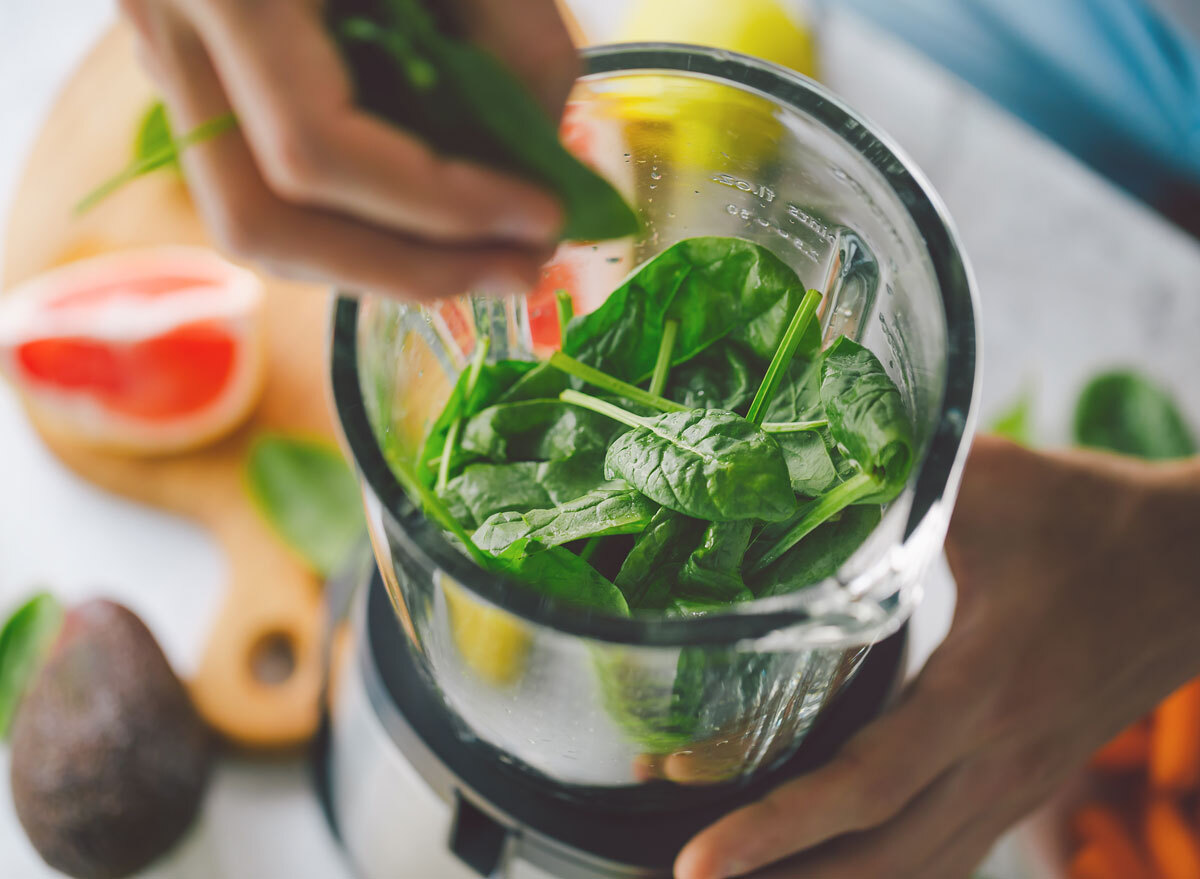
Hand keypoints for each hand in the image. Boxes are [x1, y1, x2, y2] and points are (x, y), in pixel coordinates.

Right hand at [118, 0, 576, 299]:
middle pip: (262, 222)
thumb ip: (518, 42)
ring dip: (383, 264)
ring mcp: (171, 58)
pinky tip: (437, 218)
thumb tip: (548, 167)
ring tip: (492, 258)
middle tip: (521, 273)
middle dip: (406, 272)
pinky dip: (360, 221)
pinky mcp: (202, 75)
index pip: (315, 148)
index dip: (441, 206)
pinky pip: (267, 183)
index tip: (545, 218)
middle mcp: (168, 29)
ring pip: (254, 222)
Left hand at [676, 436, 1199, 878]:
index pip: (864, 782)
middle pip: (880, 861)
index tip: (695, 857)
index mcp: (982, 689)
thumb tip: (808, 458)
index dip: (775, 828)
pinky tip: (834, 870)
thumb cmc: (1101, 520)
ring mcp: (1021, 782)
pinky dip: (885, 876)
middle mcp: (1000, 759)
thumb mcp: (999, 483)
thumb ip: (903, 476)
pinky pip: (950, 856)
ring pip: (917, 873)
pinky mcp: (1029, 781)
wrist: (1199, 564)